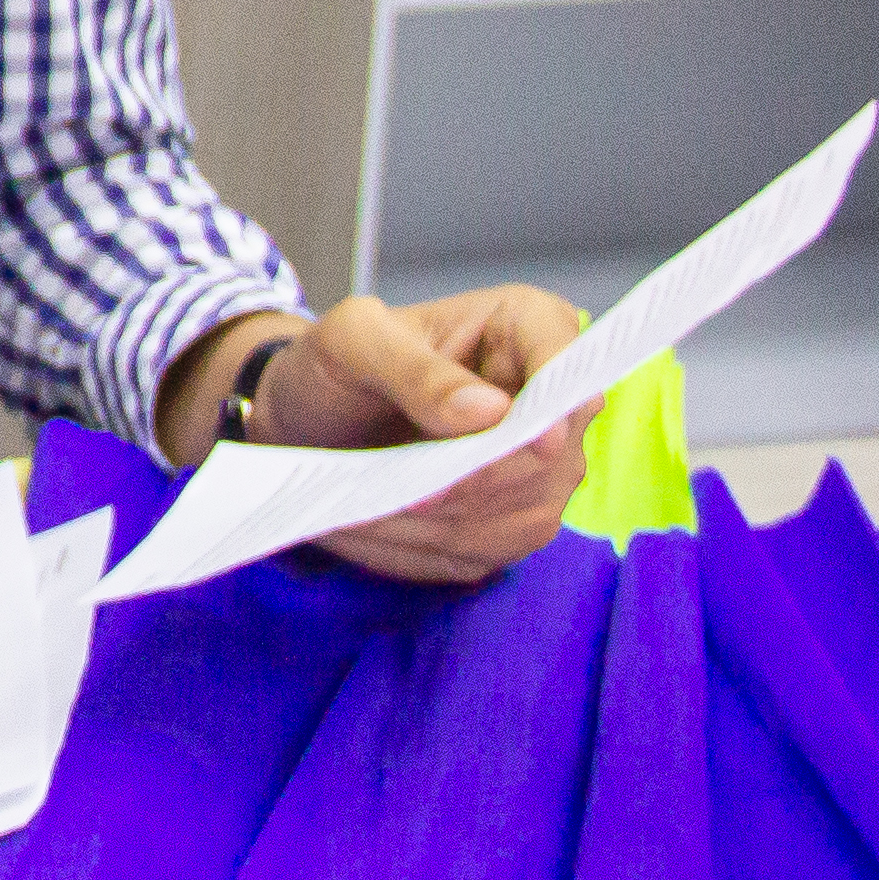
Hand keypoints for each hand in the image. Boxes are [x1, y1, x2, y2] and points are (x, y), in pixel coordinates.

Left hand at [177, 285, 593, 584]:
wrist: (308, 420)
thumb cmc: (335, 365)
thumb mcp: (351, 342)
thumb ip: (414, 368)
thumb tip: (488, 411)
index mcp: (528, 327)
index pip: (570, 366)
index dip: (557, 410)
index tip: (535, 442)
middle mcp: (551, 403)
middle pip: (549, 459)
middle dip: (471, 483)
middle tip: (398, 495)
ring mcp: (541, 471)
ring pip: (522, 516)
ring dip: (438, 525)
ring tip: (360, 513)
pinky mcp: (511, 523)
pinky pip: (486, 552)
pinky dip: (424, 549)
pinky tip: (369, 531)